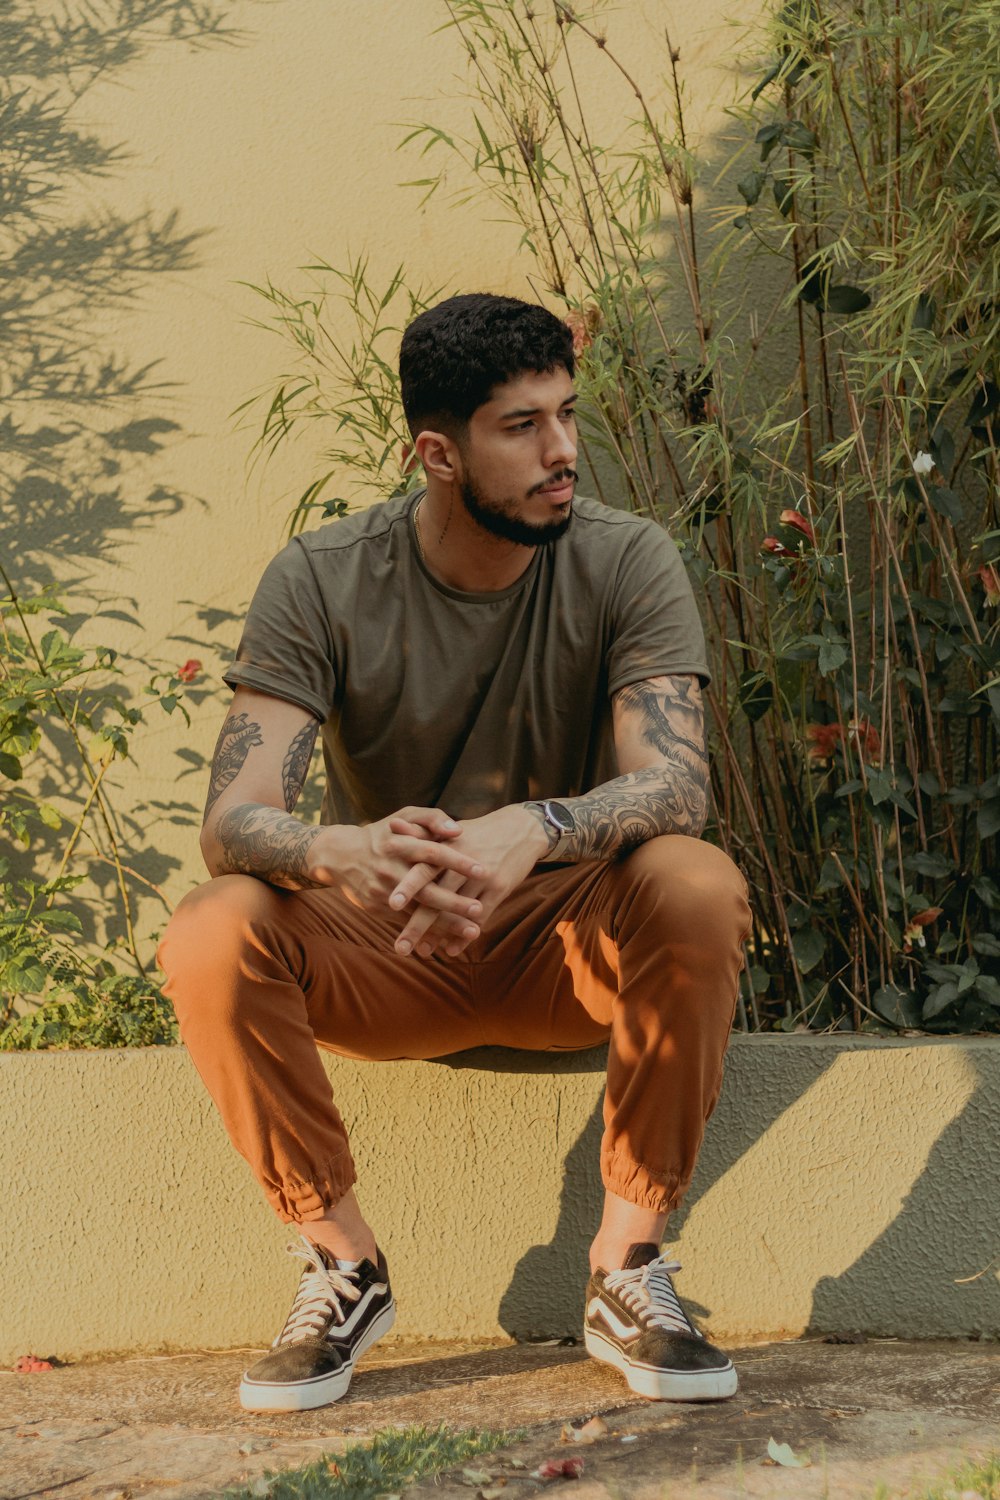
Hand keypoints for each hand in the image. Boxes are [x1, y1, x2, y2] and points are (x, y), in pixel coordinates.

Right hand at [306, 809, 485, 941]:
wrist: (341, 856)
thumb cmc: (384, 834)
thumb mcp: (404, 816)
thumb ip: (432, 819)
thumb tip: (459, 831)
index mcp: (400, 844)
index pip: (433, 853)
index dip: (458, 862)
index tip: (484, 871)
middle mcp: (391, 869)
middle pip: (427, 889)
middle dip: (454, 903)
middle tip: (479, 910)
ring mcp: (383, 891)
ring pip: (419, 911)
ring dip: (445, 924)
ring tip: (472, 931)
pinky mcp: (378, 907)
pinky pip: (407, 922)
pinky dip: (428, 932)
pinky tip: (449, 939)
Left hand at [386, 805, 550, 957]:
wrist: (521, 828)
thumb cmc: (478, 831)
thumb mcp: (449, 827)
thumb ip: (420, 830)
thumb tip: (392, 826)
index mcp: (448, 846)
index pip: (424, 868)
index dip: (408, 886)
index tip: (389, 905)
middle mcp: (464, 863)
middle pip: (437, 896)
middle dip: (418, 924)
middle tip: (400, 947)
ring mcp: (484, 876)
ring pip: (457, 911)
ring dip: (439, 934)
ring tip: (422, 952)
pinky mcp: (500, 888)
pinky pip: (482, 916)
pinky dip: (465, 934)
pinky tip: (452, 950)